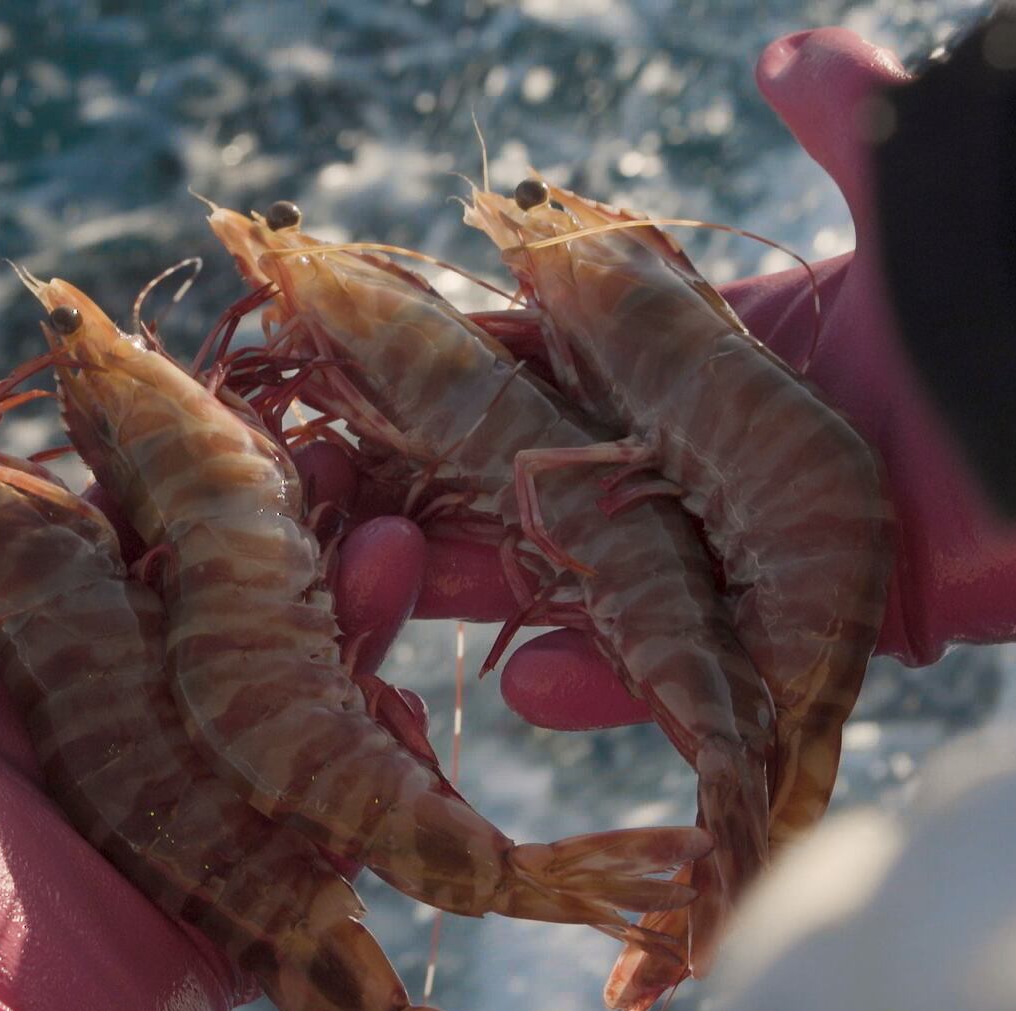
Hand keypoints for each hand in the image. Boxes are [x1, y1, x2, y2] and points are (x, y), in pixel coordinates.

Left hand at [0, 512, 426, 1010]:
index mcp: (33, 690)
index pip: (115, 568)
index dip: (169, 505)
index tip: (226, 432)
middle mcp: (118, 740)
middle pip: (216, 623)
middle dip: (282, 548)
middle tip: (349, 469)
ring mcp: (190, 812)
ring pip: (284, 701)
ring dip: (343, 625)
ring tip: (399, 543)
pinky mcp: (246, 889)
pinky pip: (324, 814)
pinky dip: (368, 760)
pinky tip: (408, 688)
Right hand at [416, 28, 1015, 730]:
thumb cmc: (988, 305)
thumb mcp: (914, 197)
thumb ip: (844, 127)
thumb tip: (786, 56)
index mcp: (706, 359)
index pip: (551, 356)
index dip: (455, 357)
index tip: (356, 351)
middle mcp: (699, 457)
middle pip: (535, 471)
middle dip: (431, 480)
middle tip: (326, 485)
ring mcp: (732, 551)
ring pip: (578, 572)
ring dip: (484, 583)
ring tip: (394, 580)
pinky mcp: (782, 637)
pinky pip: (674, 672)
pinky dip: (605, 682)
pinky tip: (527, 682)